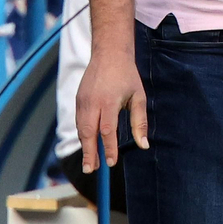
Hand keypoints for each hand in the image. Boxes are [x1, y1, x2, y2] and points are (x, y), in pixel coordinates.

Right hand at [75, 47, 149, 171]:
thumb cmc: (127, 76)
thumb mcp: (138, 97)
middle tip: (91, 170)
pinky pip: (78, 121)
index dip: (109, 148)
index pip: (107, 130)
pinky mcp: (78, 99)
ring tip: (90, 163)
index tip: (111, 163)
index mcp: (109, 101)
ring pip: (81, 128)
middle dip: (89, 153)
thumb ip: (140, 122)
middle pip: (88, 132)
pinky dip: (82, 134)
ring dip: (85, 146)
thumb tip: (144, 145)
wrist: (109, 54)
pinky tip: (88, 145)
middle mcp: (93, 102)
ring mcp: (83, 100)